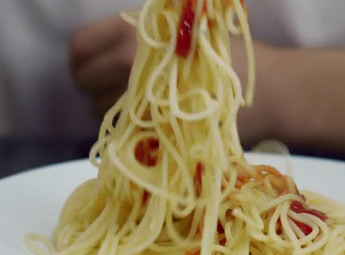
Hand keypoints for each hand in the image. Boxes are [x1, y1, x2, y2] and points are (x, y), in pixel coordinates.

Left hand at [69, 14, 276, 144]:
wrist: (265, 90)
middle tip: (124, 95)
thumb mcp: (181, 34)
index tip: (97, 74)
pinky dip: (131, 133)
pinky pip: (120, 134)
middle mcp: (128, 58)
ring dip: (117, 114)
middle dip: (96, 92)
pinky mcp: (154, 127)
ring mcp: (139, 94)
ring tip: (149, 109)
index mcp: (133, 30)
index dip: (83, 64)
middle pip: (83, 82)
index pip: (78, 48)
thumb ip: (140, 45)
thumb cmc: (224, 61)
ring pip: (100, 111)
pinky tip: (155, 126)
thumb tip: (100, 62)